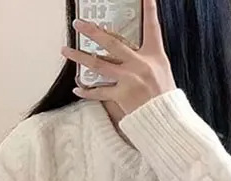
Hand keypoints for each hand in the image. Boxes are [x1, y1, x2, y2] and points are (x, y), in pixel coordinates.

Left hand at [62, 0, 175, 115]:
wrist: (165, 120)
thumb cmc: (164, 96)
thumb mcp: (162, 70)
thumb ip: (147, 58)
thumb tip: (132, 50)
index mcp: (154, 55)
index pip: (152, 27)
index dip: (149, 9)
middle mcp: (139, 64)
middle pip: (111, 43)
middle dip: (92, 31)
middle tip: (78, 24)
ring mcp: (128, 79)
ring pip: (98, 65)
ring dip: (79, 57)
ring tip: (65, 50)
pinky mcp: (121, 96)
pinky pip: (99, 92)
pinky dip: (87, 91)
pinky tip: (77, 88)